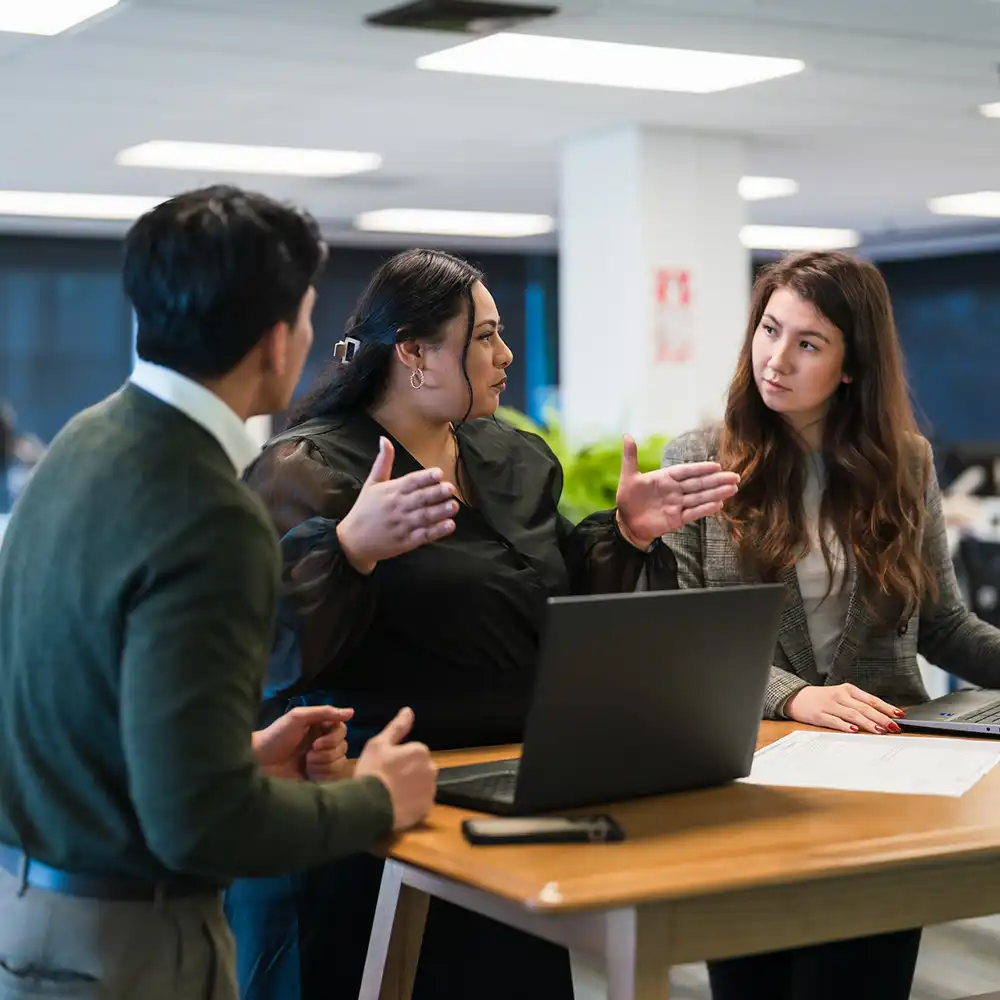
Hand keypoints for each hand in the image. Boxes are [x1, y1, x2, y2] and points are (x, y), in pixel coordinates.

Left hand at [253, 706, 353, 780]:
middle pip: (343, 747)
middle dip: (327, 752)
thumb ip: (324, 712)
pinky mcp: (318, 777)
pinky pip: (333, 776)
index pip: (342, 730)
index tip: (316, 742)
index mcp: (319, 727)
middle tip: (308, 754)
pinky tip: (308, 774)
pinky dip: (322, 774)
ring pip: (340, 762)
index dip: (333, 737)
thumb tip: (352, 712)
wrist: (258, 763)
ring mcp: (321, 761)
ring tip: (305, 764)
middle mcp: (323, 743)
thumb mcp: (298, 717)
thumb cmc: (276, 736)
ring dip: (323, 763)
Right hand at [337, 437, 456, 574]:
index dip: (425, 477)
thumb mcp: (371, 483)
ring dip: (440, 511)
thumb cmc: (364, 509)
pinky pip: (424, 535)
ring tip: (454, 506)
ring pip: (424, 517)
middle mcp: (397, 507)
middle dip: (436, 493)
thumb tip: (384, 439)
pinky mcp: (406, 542)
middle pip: (420, 498)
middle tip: (451, 488)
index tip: (439, 473)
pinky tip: (449, 525)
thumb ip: (382, 462)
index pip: (410, 481)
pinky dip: (437, 531)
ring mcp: (402, 525)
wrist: (353, 541)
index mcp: (390, 491)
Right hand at [355, 707, 436, 832]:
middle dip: (409, 773)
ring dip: (412, 789)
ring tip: (391, 795)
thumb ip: (397, 727)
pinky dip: (412, 805)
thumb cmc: (372, 771)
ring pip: (422, 787)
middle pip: (421, 769)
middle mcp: (431, 769)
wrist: (368, 806)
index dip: (399, 759)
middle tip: (388, 781)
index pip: (414, 752)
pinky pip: (421, 804)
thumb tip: (408, 710)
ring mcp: (430, 791)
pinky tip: (397, 806)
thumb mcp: (379, 744)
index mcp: (420, 751)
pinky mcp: (426, 810)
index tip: (386, 767)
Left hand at [615, 435, 739, 547]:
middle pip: (698, 483)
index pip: (686, 471)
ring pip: (699, 497)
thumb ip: (630, 457)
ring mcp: (677, 504)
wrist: (626, 522)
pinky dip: (705, 509)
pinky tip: (719, 504)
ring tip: (732, 488)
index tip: (716, 466)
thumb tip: (626, 435)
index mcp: (665, 478)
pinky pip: (693, 513)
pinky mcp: (677, 519)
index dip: (700, 468)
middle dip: (716, 480)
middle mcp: (675, 490)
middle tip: (735, 477)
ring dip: (716, 493)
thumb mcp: (628, 476)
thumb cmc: (628, 498)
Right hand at [783, 683, 904, 733]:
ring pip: (852, 714)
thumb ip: (859, 705)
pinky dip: (845, 725)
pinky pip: (835, 721)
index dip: (886, 707)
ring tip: (880, 730)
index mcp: (848, 690)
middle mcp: (840, 696)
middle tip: (894, 726)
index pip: (871, 699)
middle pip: (864, 707)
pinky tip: (854, 730)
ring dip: (867, 723)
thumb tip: (882, 717)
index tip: (899, 715)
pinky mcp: (819, 715)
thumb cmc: (824, 699)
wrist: (796, 697)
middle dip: (881, 718)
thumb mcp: (842, 696)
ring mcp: (829, 705)